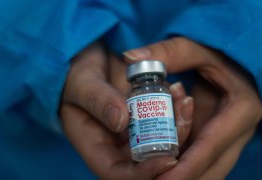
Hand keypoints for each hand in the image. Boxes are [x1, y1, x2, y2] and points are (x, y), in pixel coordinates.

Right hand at [60, 43, 193, 178]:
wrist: (89, 63)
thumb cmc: (77, 76)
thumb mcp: (81, 83)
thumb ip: (98, 100)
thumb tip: (121, 121)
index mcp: (95, 147)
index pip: (118, 173)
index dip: (143, 173)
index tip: (168, 159)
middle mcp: (116, 147)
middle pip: (147, 160)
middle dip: (171, 143)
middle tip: (184, 111)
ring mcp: (132, 134)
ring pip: (161, 142)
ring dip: (179, 124)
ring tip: (183, 97)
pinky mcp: (144, 120)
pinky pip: (165, 123)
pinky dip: (176, 110)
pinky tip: (179, 91)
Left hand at [124, 37, 261, 178]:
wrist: (236, 63)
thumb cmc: (218, 54)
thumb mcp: (197, 49)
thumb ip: (168, 53)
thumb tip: (130, 57)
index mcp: (241, 110)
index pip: (211, 146)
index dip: (186, 167)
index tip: (161, 179)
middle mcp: (240, 131)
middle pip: (213, 169)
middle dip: (183, 178)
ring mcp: (231, 140)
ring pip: (209, 171)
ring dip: (183, 175)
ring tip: (155, 176)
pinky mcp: (220, 142)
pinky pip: (202, 163)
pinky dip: (184, 168)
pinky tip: (162, 167)